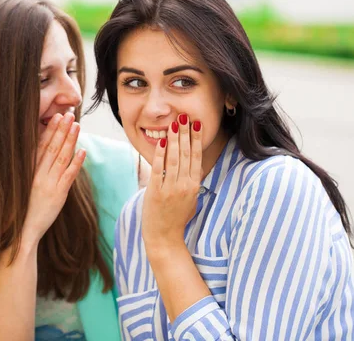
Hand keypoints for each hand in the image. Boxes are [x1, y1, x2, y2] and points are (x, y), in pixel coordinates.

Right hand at [23, 112, 85, 242]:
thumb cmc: (22, 209)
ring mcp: (48, 184)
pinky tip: (82, 151)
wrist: (21, 232)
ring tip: (76, 126)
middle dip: (61, 130)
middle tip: (68, 114)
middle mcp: (38, 175)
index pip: (40, 146)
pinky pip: (68, 176)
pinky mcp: (57, 195)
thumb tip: (42, 156)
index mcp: (28, 171)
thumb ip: (33, 171)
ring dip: (69, 140)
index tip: (56, 117)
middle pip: (51, 147)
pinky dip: (76, 163)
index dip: (49, 130)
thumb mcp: (23, 187)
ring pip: (61, 157)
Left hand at [141, 114, 202, 251]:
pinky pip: (158, 169)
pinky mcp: (156, 192)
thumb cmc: (177, 218)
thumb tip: (193, 167)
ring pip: (173, 158)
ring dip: (174, 139)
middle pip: (186, 154)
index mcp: (194, 186)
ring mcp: (170, 189)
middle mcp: (184, 185)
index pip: (196, 157)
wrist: (164, 237)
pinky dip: (159, 154)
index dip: (196, 139)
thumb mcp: (191, 200)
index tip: (197, 124)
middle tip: (185, 116)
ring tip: (174, 123)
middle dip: (185, 133)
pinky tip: (161, 142)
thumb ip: (191, 183)